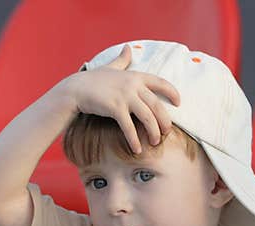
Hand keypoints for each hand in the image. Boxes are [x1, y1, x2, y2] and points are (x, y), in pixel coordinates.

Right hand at [65, 44, 180, 153]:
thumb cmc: (93, 80)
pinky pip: (129, 127)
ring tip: (154, 143)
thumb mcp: (110, 67)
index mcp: (135, 76)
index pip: (160, 82)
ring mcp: (125, 96)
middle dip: (164, 121)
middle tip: (166, 133)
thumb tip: (128, 48)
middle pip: (157, 105)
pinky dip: (134, 140)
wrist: (75, 89)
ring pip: (147, 117)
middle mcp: (133, 85)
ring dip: (153, 132)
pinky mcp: (115, 108)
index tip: (179, 102)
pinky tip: (137, 149)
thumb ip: (122, 60)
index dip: (172, 92)